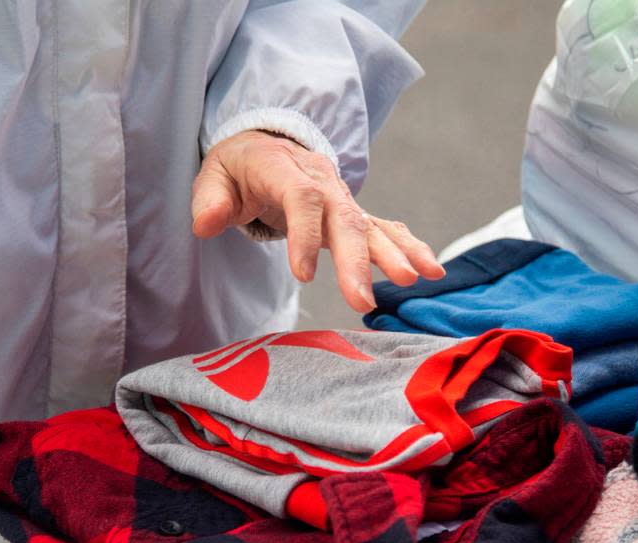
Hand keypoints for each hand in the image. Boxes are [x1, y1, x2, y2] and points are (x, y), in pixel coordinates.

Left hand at [191, 130, 444, 312]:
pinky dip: (409, 247)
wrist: (265, 147)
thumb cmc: (238, 169)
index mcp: (284, 169)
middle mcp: (321, 180)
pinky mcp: (353, 214)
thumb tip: (207, 223)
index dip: (304, 236)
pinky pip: (384, 229)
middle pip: (345, 217)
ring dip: (394, 254)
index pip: (302, 199)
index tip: (304, 277)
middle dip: (357, 260)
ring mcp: (342, 197)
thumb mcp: (213, 175)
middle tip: (363, 300)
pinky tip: (430, 270)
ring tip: (415, 279)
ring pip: (370, 224)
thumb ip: (210, 200)